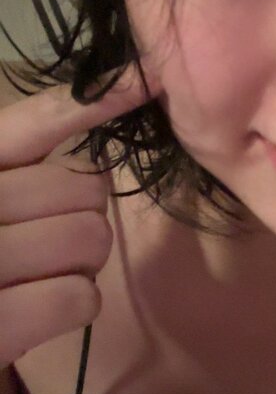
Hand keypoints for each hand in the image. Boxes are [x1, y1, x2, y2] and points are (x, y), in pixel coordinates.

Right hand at [0, 63, 160, 368]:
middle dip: (84, 220)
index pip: (23, 127)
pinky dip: (73, 305)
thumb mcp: (2, 212)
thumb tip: (115, 92)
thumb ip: (29, 161)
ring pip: (85, 238)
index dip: (87, 101)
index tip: (144, 78)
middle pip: (77, 190)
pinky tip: (40, 315)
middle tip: (46, 252)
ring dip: (79, 266)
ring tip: (37, 283)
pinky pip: (75, 296)